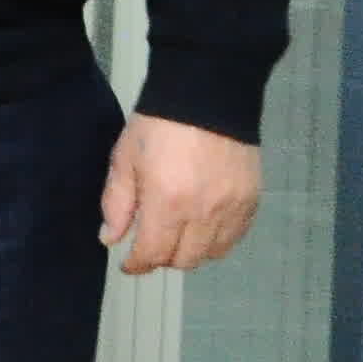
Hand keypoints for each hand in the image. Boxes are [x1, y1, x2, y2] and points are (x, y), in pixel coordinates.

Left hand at [100, 114, 260, 274]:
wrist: (207, 97)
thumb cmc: (158, 125)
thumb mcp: (125, 159)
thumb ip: (117, 203)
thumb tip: (111, 239)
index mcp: (167, 202)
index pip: (153, 253)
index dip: (137, 265)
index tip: (128, 264)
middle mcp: (203, 213)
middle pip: (184, 260)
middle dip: (162, 259)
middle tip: (150, 244)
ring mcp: (232, 209)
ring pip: (212, 254)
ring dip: (190, 252)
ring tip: (176, 236)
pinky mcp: (251, 201)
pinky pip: (235, 238)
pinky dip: (217, 241)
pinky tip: (202, 227)